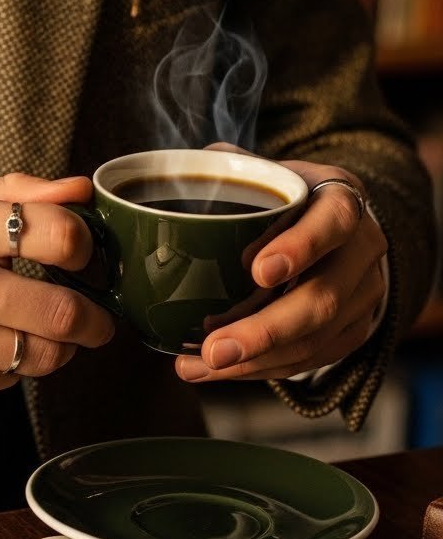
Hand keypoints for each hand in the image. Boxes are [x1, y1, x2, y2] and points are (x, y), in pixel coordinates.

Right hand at [0, 175, 113, 410]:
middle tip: (99, 317)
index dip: (85, 247)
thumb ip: (10, 193)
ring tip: (57, 337)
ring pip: (42, 355)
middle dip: (96, 317)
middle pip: (64, 309)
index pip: (58, 234)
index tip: (84, 255)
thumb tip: (79, 190)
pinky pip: (6, 382)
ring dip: (63, 348)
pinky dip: (13, 367)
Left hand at [174, 156, 387, 384]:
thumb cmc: (280, 198)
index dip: (301, 247)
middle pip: (325, 298)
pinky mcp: (353, 331)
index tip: (257, 271)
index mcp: (341, 199)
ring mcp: (363, 295)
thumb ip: (223, 168)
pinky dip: (261, 370)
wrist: (329, 228)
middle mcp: (363, 248)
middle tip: (214, 347)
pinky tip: (217, 369)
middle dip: (266, 330)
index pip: (334, 221)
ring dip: (255, 360)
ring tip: (201, 364)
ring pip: (316, 339)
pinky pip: (310, 360)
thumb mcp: (259, 170)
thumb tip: (175, 177)